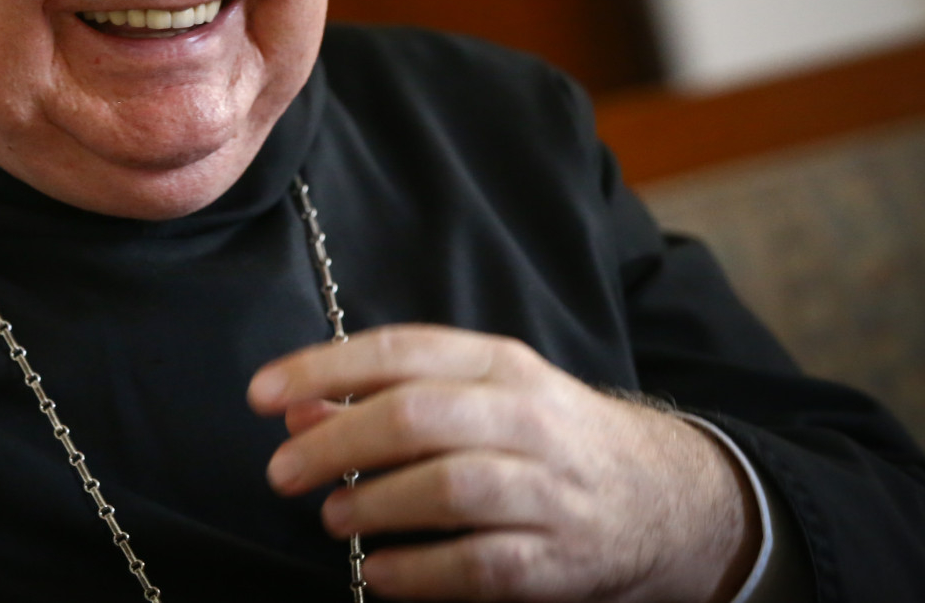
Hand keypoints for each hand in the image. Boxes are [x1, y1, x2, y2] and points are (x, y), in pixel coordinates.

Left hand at [248, 325, 758, 601]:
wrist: (662, 495)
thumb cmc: (539, 437)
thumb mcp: (475, 397)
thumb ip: (385, 397)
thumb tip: (295, 409)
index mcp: (499, 364)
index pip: (402, 350)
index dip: (323, 367)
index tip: (262, 394)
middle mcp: (527, 416)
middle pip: (419, 416)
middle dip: (338, 443)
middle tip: (282, 473)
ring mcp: (549, 488)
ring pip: (452, 486)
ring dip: (377, 505)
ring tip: (332, 519)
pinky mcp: (562, 558)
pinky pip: (483, 564)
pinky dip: (421, 572)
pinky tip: (378, 574)